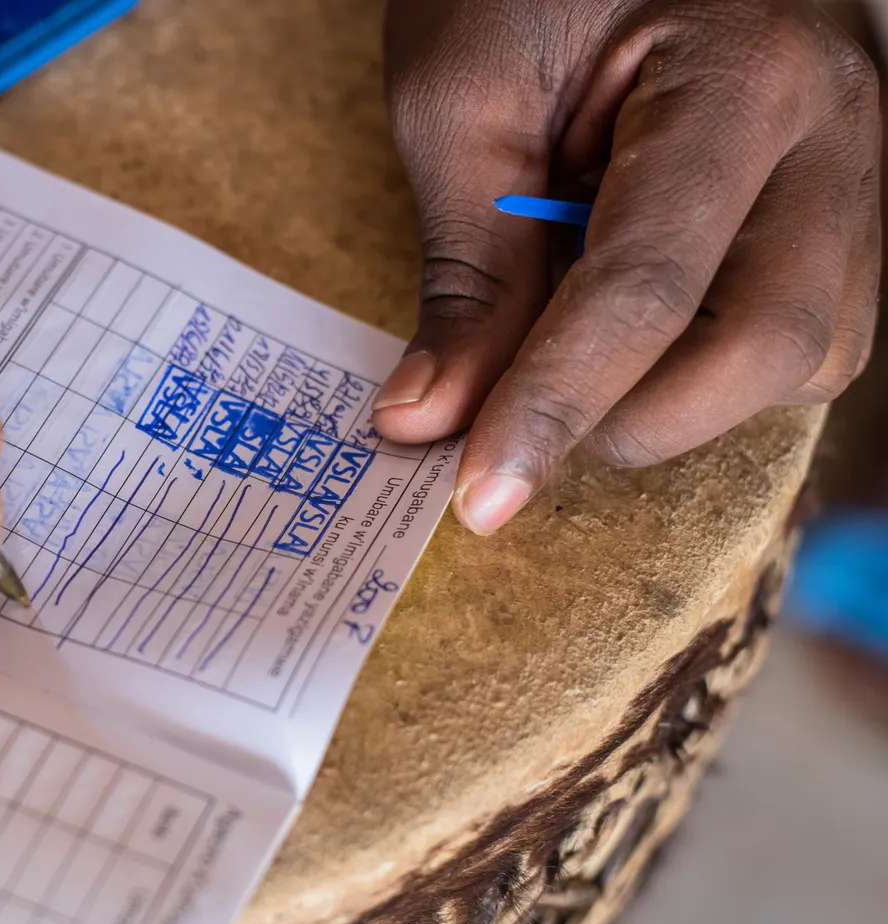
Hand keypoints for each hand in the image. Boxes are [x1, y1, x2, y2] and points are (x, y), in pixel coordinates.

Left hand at [375, 0, 880, 533]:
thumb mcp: (460, 101)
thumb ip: (464, 271)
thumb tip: (430, 421)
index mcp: (744, 75)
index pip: (650, 287)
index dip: (555, 407)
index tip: (479, 496)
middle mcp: (838, 127)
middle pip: (775, 345)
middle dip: (636, 421)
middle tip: (518, 433)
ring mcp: (859, 169)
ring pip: (808, 356)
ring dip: (679, 401)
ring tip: (570, 365)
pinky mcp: (840, 205)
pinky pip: (803, 331)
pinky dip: (706, 367)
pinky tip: (630, 338)